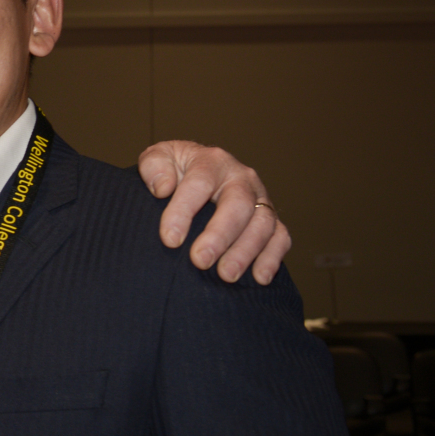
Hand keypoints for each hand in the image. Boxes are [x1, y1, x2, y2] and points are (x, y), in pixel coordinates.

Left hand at [138, 141, 290, 284]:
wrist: (195, 172)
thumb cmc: (172, 170)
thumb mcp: (157, 157)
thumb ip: (154, 166)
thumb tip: (163, 188)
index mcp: (211, 161)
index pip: (199, 183)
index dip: (184, 212)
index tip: (170, 240)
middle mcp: (241, 178)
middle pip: (238, 204)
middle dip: (220, 235)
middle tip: (200, 261)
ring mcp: (259, 198)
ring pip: (263, 223)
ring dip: (246, 251)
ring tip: (226, 275)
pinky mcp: (270, 219)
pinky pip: (280, 237)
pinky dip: (273, 257)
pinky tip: (259, 278)